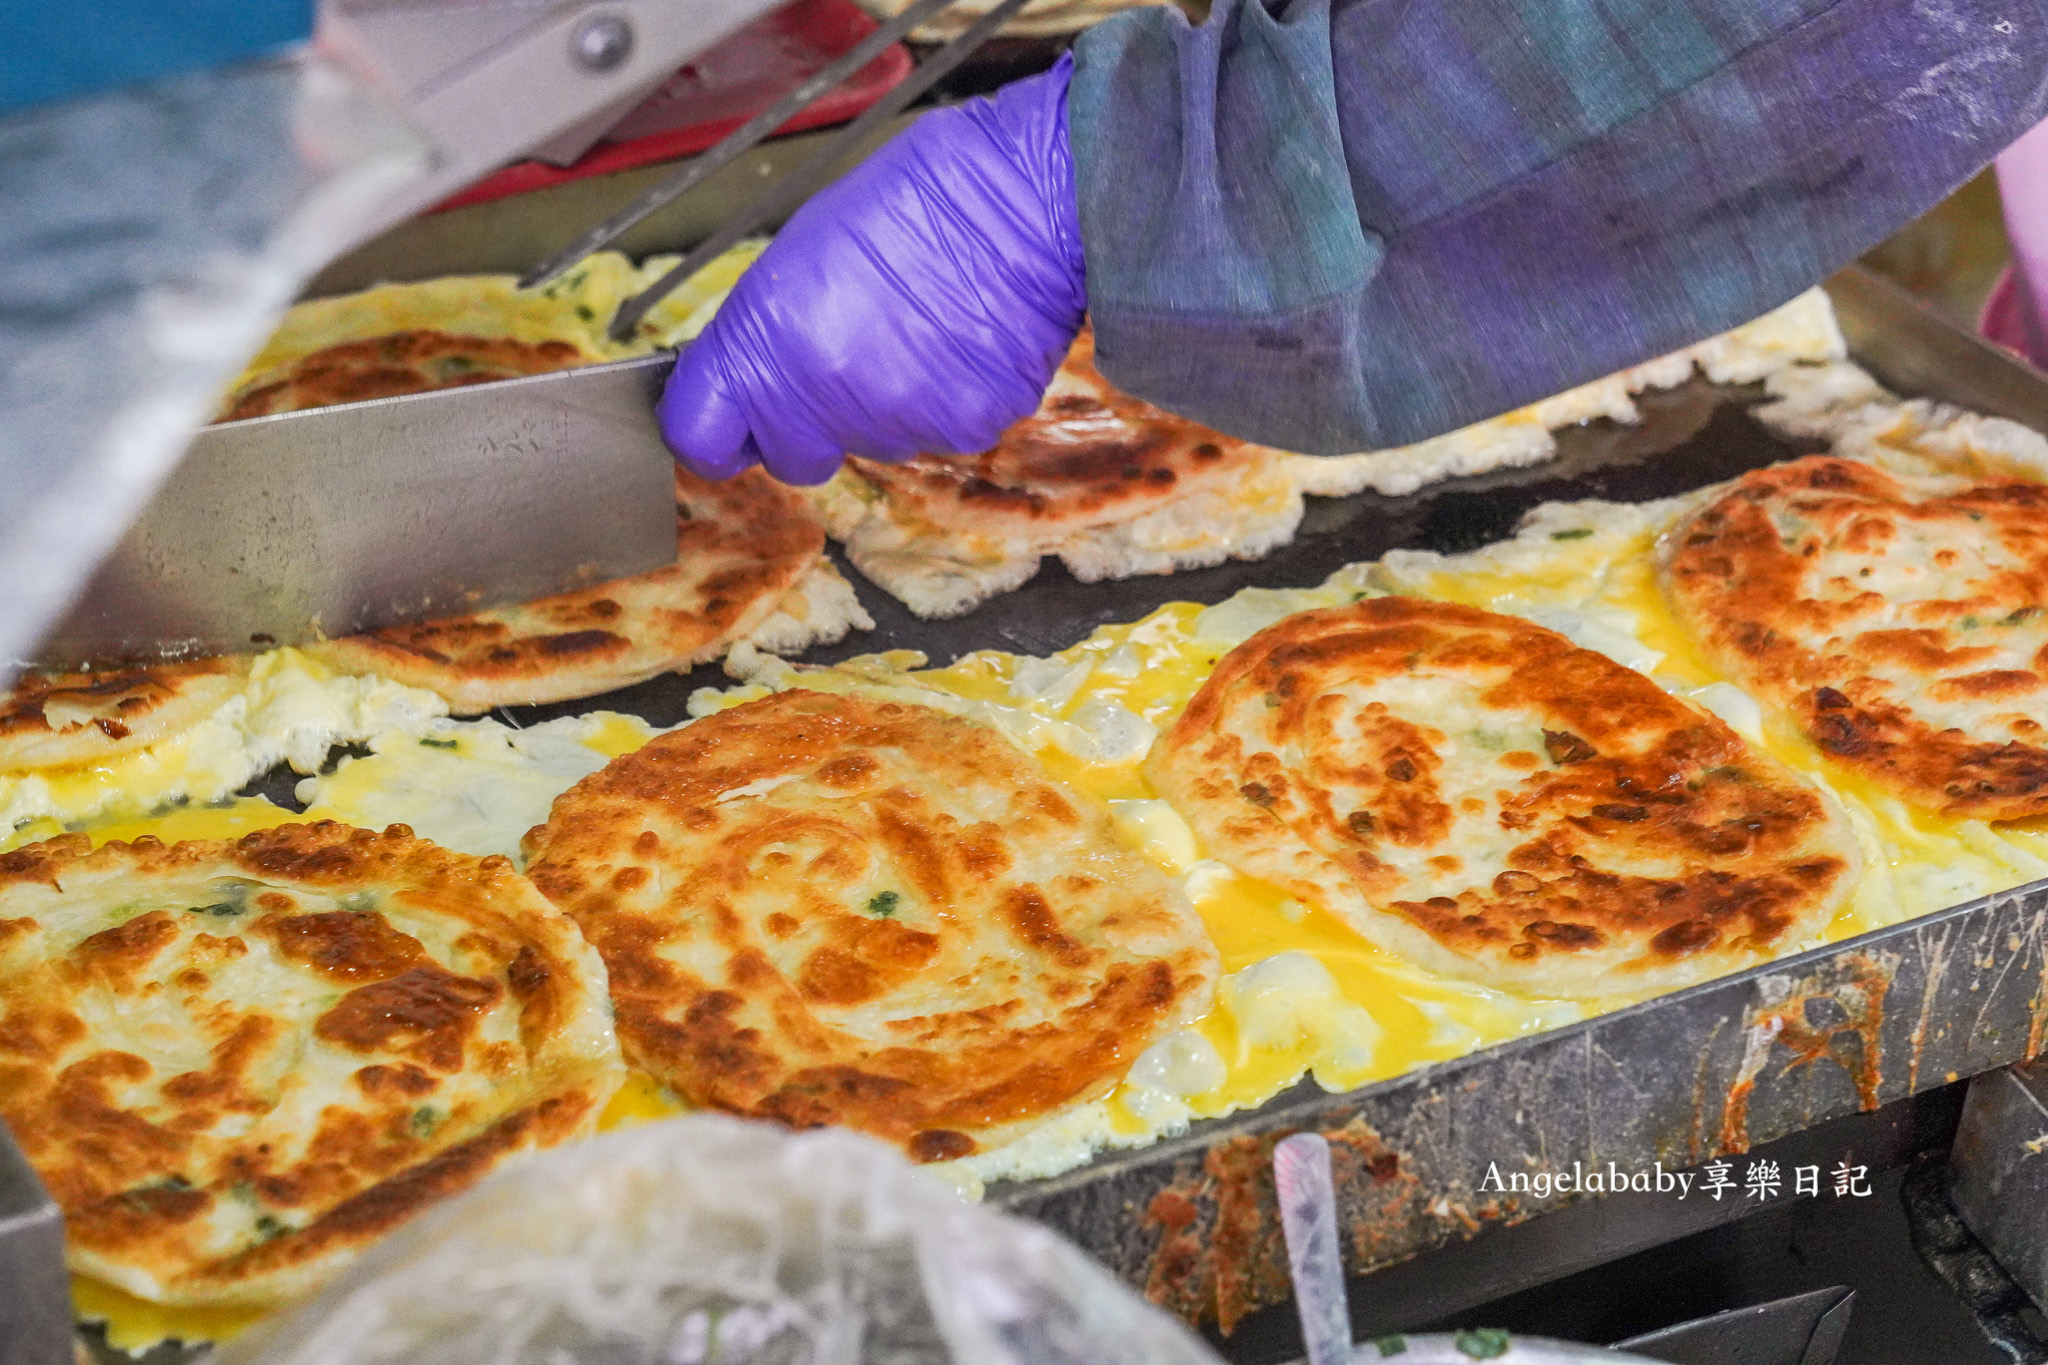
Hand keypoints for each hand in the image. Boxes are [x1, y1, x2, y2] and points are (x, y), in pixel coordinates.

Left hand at [657, 56, 1085, 485]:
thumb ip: (769, 332)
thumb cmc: (920, 198)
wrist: (1028, 198)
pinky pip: (936, 434)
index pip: (700, 436)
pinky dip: (943, 399)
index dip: (716, 432)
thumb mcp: (805, 250)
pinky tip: (958, 341)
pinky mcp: (963, 431)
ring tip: (917, 327)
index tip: (730, 422)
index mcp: (770, 341)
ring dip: (881, 403)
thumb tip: (760, 375)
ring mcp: (897, 422)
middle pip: (790, 456)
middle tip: (842, 360)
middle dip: (805, 426)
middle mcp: (825, 397)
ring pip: (869, 443)